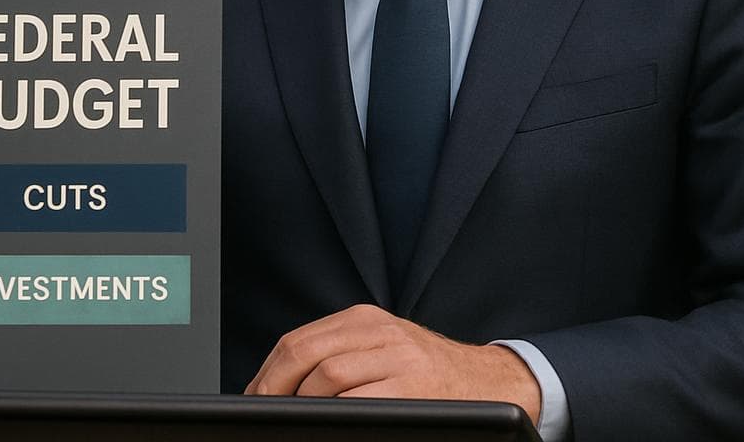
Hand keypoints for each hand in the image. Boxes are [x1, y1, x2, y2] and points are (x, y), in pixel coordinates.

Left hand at [245, 304, 540, 423]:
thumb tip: (282, 388)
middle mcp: (378, 330)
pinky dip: (336, 413)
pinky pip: (359, 399)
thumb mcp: (382, 351)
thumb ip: (339, 358)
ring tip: (292, 421)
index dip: (268, 372)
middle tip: (263, 411)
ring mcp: (397, 356)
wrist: (489, 382)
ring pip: (326, 375)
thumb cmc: (427, 375)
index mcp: (364, 320)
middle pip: (305, 354)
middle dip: (274, 388)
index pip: (298, 341)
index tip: (253, 397)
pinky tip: (329, 423)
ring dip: (301, 404)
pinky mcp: (412, 385)